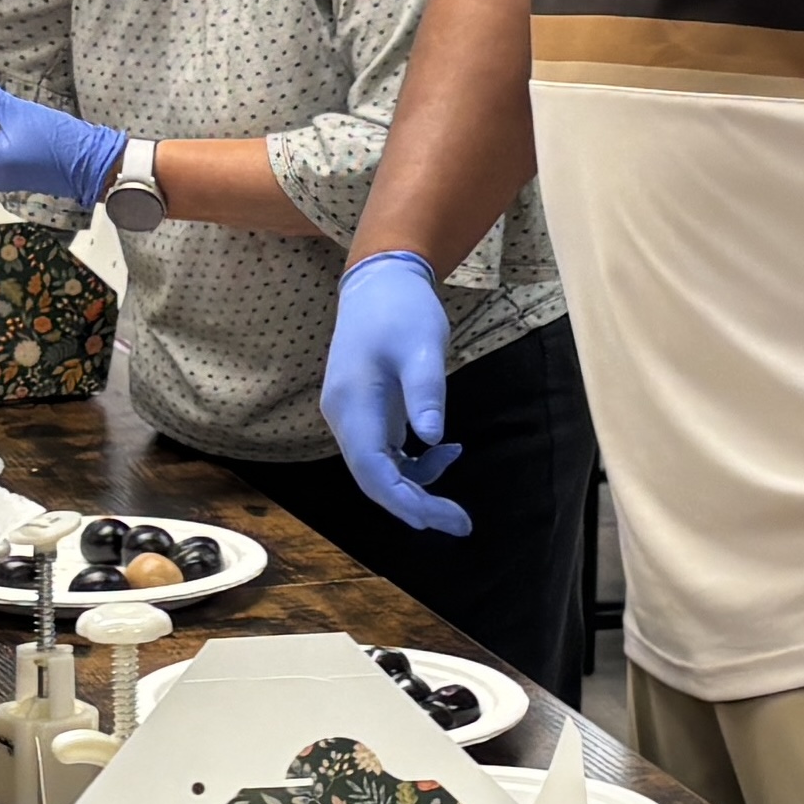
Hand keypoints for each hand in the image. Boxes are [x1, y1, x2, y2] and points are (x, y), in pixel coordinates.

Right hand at [320, 248, 467, 537]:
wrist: (379, 282)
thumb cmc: (402, 310)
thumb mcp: (422, 345)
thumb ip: (426, 392)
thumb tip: (432, 439)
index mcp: (353, 403)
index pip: (372, 470)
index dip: (405, 501)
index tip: (445, 518)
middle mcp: (344, 417)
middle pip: (373, 479)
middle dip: (415, 504)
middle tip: (460, 522)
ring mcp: (351, 417)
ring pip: (377, 471)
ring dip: (415, 487)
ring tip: (455, 481)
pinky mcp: (364, 415)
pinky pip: (384, 456)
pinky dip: (413, 464)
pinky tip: (444, 449)